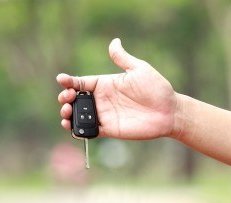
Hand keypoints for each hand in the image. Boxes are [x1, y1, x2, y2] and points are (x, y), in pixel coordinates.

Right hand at [57, 38, 177, 139]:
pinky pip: (89, 131)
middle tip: (67, 98)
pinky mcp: (109, 130)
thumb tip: (114, 42)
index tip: (62, 80)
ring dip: (68, 115)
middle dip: (65, 98)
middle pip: (76, 100)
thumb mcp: (139, 69)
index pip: (81, 82)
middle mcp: (102, 100)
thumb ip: (123, 59)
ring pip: (79, 116)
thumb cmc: (157, 89)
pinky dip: (78, 131)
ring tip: (66, 112)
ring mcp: (104, 115)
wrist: (168, 112)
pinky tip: (72, 128)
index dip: (69, 81)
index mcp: (106, 84)